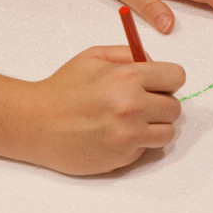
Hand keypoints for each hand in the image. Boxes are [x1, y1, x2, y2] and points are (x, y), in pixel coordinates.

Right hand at [28, 46, 184, 174]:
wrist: (36, 123)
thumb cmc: (62, 88)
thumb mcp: (94, 57)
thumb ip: (128, 55)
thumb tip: (154, 65)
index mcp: (128, 77)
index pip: (177, 77)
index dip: (167, 79)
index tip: (157, 84)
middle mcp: (133, 107)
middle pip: (175, 107)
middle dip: (161, 104)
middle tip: (140, 103)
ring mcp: (129, 135)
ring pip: (168, 132)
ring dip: (155, 127)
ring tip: (132, 121)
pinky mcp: (123, 157)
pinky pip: (146, 149)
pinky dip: (136, 143)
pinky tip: (114, 135)